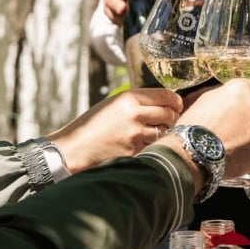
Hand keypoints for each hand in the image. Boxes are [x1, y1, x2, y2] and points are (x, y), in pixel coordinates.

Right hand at [47, 87, 183, 173]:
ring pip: (164, 132)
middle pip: (170, 114)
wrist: (72, 149)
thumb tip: (162, 103)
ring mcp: (136, 135)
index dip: (176, 101)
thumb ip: (136, 102)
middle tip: (168, 121)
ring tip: (148, 134)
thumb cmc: (91, 126)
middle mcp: (135, 114)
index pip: (166, 96)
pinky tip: (139, 146)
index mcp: (128, 98)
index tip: (177, 105)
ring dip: (162, 134)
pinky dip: (151, 147)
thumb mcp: (112, 105)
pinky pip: (152, 147)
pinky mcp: (134, 152)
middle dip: (173, 118)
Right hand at [178, 79, 249, 180]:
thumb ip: (226, 96)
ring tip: (240, 142)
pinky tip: (241, 153)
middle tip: (240, 127)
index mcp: (241, 89)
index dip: (245, 101)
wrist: (194, 153)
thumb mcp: (206, 101)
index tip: (240, 109)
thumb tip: (232, 100)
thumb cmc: (195, 128)